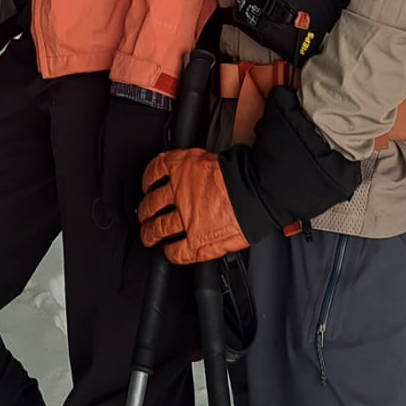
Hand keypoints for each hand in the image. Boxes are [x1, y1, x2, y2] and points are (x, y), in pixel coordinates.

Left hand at [98, 93, 170, 224]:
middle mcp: (131, 170)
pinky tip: (154, 187)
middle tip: (130, 216)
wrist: (142, 100)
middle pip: (130, 205)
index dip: (113, 212)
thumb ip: (103, 165)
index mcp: (113, 167)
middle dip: (129, 214)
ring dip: (143, 202)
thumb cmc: (120, 117)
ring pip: (146, 195)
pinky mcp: (161, 159)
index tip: (115, 214)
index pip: (112, 201)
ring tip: (142, 206)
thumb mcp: (102, 141)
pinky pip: (158, 179)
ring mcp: (148, 166)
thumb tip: (105, 184)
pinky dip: (156, 185)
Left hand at [139, 89, 361, 265]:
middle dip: (145, 210)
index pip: (153, 171)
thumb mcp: (214, 153)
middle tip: (144, 215)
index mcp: (180, 166)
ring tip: (150, 236)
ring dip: (150, 233)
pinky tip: (170, 250)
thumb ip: (199, 159)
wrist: (261, 189)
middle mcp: (177, 192)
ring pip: (156, 229)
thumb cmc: (245, 168)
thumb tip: (200, 158)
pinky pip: (175, 251)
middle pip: (150, 203)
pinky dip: (170, 252)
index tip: (148, 185)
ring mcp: (185, 218)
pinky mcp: (196, 241)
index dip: (147, 180)